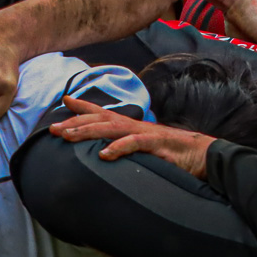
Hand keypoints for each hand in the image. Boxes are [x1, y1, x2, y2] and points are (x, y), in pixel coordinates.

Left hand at [47, 96, 213, 177]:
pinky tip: (103, 155)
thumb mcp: (145, 150)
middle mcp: (134, 126)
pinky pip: (134, 145)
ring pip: (110, 129)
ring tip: (68, 136)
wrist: (205, 156)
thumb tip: (107, 155)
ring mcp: (144, 134)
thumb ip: (127, 149)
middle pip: (99, 120)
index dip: (83, 106)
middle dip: (74, 123)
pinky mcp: (156, 145)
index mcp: (130, 127)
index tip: (64, 100)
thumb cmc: (174, 154)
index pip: (103, 113)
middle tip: (52, 129)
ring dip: (87, 132)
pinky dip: (118, 148)